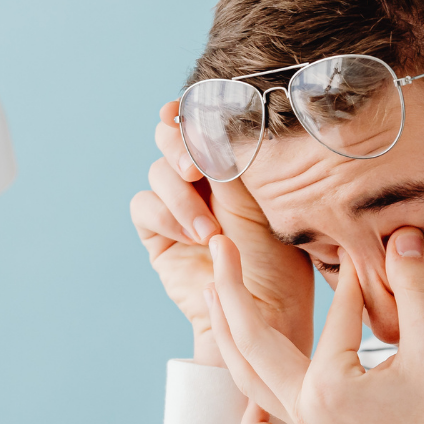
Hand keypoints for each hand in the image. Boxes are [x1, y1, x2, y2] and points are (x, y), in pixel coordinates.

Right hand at [130, 100, 313, 365]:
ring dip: (179, 196)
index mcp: (233, 161)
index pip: (201, 121)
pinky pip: (143, 205)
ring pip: (157, 171)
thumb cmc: (279, 259)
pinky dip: (164, 216)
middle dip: (177, 145)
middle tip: (194, 168)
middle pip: (169, 137)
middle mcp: (203, 179)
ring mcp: (178, 204)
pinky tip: (191, 237)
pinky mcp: (157, 233)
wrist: (261, 314)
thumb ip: (232, 159)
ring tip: (208, 231)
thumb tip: (205, 122)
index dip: (188, 111)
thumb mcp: (262, 199)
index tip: (181, 110)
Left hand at [207, 225, 423, 423]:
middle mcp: (305, 411)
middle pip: (252, 344)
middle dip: (233, 291)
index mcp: (326, 387)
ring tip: (213, 295)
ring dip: (227, 339)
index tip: (367, 249)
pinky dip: (254, 418)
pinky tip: (251, 398)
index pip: (334, 318)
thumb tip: (402, 235)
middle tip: (220, 244)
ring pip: (249, 383)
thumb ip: (413, 289)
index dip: (354, 282)